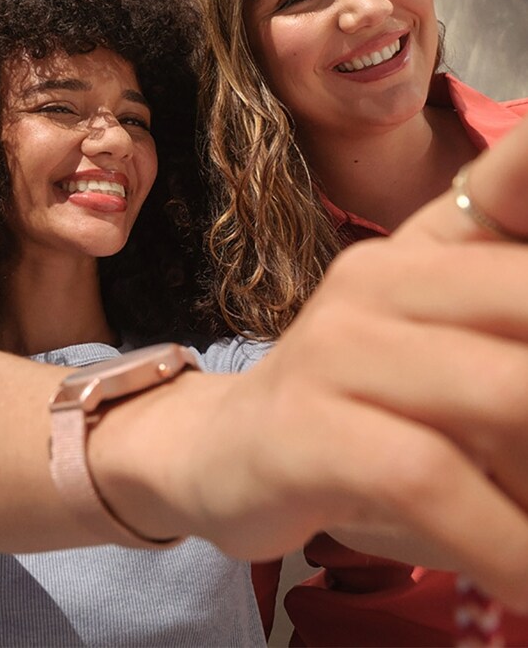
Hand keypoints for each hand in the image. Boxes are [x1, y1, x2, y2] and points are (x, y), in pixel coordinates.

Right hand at [165, 115, 527, 610]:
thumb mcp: (446, 359)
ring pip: (504, 393)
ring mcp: (337, 346)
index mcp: (428, 248)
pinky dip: (503, 544)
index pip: (515, 179)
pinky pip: (429, 479)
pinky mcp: (304, 426)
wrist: (223, 448)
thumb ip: (509, 336)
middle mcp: (382, 278)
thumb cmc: (359, 409)